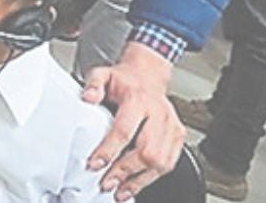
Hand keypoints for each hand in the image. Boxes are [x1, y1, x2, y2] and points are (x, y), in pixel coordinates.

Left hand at [81, 42, 185, 200]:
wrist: (148, 76)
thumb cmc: (124, 80)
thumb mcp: (103, 74)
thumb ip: (93, 84)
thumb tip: (88, 97)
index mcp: (139, 100)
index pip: (124, 130)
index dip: (109, 150)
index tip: (94, 164)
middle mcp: (159, 114)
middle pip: (146, 151)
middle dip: (125, 171)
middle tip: (106, 183)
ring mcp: (172, 127)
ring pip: (160, 162)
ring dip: (138, 180)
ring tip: (119, 191)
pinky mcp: (178, 137)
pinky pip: (168, 163)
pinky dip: (151, 178)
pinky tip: (134, 185)